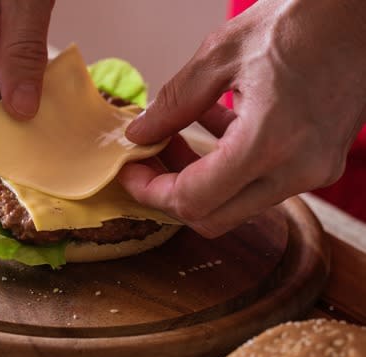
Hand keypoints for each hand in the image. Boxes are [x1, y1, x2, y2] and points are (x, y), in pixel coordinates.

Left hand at [120, 0, 365, 237]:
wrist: (362, 14)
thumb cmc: (300, 22)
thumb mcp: (220, 55)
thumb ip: (174, 103)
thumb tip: (139, 135)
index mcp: (269, 142)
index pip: (193, 201)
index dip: (150, 192)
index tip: (131, 170)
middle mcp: (297, 169)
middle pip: (213, 218)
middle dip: (170, 194)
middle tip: (148, 161)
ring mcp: (315, 171)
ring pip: (236, 204)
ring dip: (198, 179)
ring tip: (174, 137)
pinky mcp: (321, 164)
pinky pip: (262, 184)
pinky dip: (228, 167)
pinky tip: (212, 126)